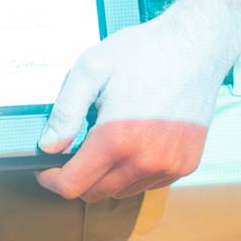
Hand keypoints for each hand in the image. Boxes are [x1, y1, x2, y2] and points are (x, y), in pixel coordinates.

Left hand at [34, 17, 227, 201]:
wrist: (194, 47)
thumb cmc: (143, 52)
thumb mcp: (91, 70)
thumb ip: (65, 112)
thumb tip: (49, 146)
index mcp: (117, 139)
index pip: (74, 185)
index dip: (52, 180)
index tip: (45, 169)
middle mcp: (145, 160)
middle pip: (95, 193)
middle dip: (76, 178)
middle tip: (72, 153)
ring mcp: (169, 166)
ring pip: (122, 191)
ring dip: (106, 176)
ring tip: (106, 142)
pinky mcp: (185, 165)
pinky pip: (148, 183)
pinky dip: (132, 172)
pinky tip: (132, 143)